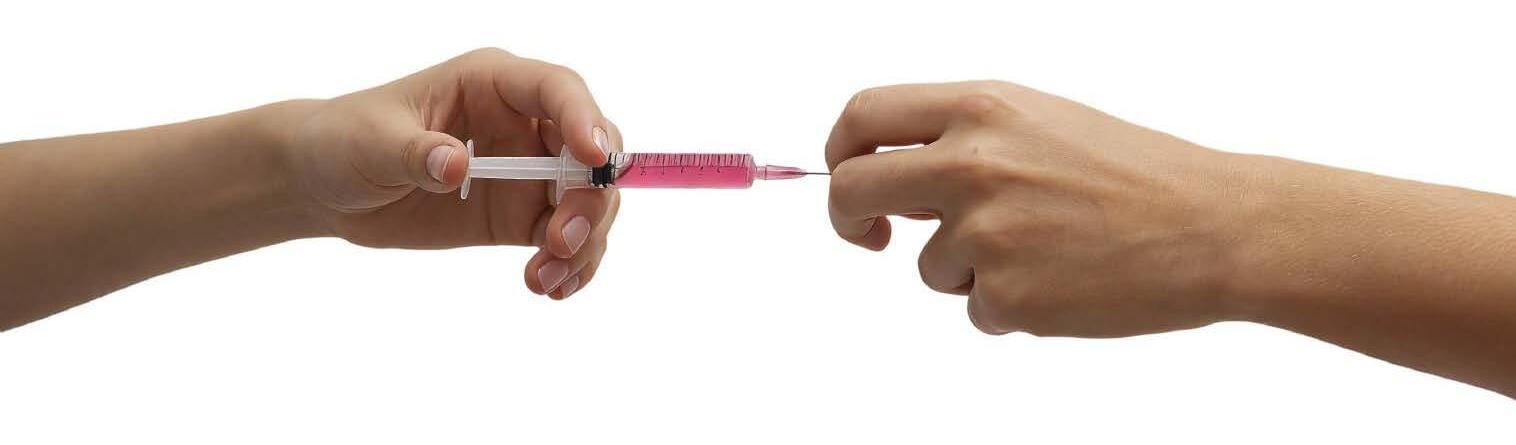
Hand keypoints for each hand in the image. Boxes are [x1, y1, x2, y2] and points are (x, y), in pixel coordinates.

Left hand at [287, 48, 619, 298]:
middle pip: (589, 152)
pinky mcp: (519, 216)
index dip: (584, 120)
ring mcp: (526, 173)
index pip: (557, 90)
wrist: (326, 186)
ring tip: (546, 279)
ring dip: (584, 242)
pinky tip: (550, 287)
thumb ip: (416, 152)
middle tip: (561, 240)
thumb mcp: (371, 141)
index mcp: (492, 85)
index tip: (594, 162)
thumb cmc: (346, 140)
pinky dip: (572, 266)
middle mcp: (523, 124)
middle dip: (590, 198)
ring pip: (587, 202)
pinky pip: (566, 239)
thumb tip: (457, 164)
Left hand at [826, 81, 1247, 336]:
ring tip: (1047, 251)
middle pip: (852, 190)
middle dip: (849, 219)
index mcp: (980, 109)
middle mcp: (971, 164)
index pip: (864, 116)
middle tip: (869, 237)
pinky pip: (977, 309)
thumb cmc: (1133, 173)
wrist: (1211, 227)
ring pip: (928, 265)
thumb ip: (959, 139)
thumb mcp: (1039, 122)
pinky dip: (1011, 306)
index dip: (839, 150)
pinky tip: (1066, 281)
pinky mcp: (1006, 297)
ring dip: (969, 269)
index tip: (848, 175)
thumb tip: (890, 181)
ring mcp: (985, 234)